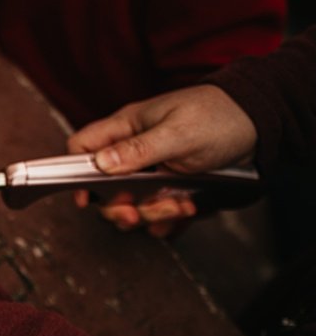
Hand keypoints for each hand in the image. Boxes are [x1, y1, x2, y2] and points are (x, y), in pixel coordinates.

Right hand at [68, 84, 257, 235]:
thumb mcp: (179, 132)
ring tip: (180, 205)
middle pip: (102, 191)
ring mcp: (149, 172)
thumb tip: (98, 164)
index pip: (81, 148)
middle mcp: (132, 152)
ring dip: (151, 214)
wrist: (261, 125)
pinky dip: (168, 220)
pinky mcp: (167, 189)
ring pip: (130, 206)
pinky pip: (154, 215)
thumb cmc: (220, 116)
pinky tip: (187, 209)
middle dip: (120, 208)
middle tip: (139, 211)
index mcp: (127, 129)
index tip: (88, 199)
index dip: (74, 173)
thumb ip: (137, 149)